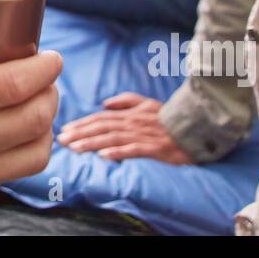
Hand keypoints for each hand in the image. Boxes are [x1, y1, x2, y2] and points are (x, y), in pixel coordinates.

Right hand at [0, 29, 62, 234]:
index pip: (17, 81)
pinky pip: (8, 176)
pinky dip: (18, 154)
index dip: (45, 67)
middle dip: (51, 92)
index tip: (51, 58)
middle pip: (36, 115)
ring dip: (44, 128)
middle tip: (46, 81)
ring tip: (36, 112)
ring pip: (34, 152)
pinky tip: (6, 140)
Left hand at [56, 92, 192, 164]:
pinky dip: (118, 152)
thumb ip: (126, 101)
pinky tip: (104, 156)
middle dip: (80, 133)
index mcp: (130, 113)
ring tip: (75, 148)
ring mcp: (143, 135)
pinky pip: (133, 150)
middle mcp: (133, 123)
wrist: (196, 124)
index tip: (65, 129)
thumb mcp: (147, 104)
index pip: (100, 118)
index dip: (82, 123)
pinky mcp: (155, 148)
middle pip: (102, 127)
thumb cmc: (169, 117)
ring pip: (112, 138)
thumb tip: (105, 103)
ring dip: (92, 143)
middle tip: (62, 139)